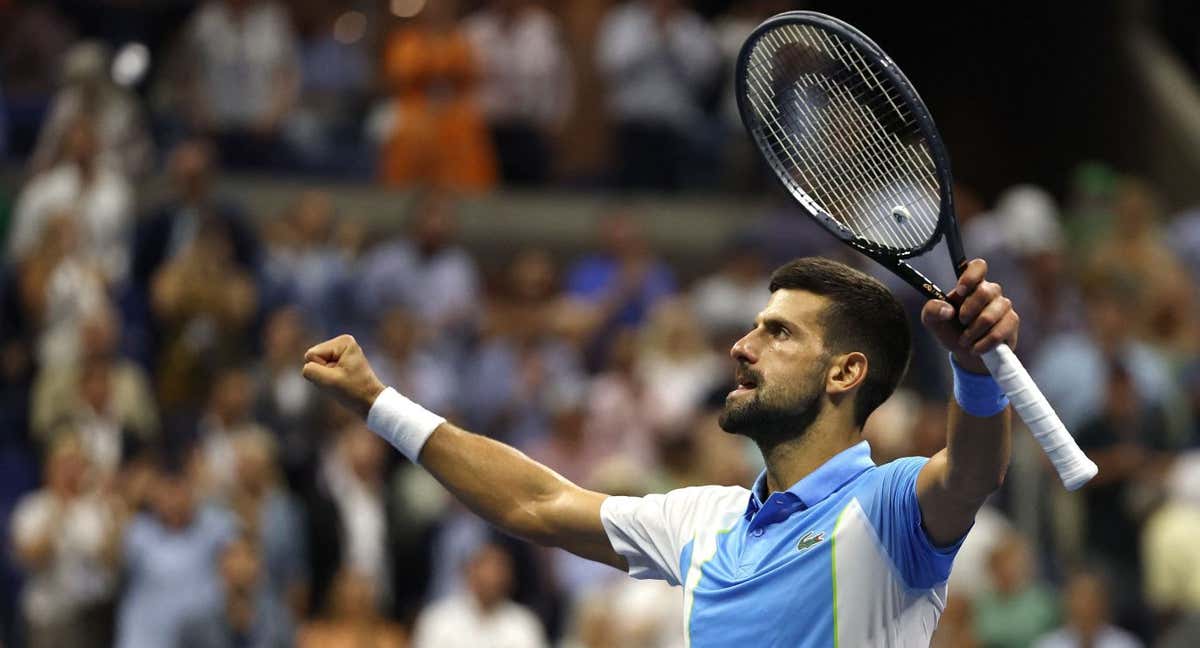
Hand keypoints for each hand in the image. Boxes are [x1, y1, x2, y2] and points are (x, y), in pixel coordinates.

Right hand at [301, 335, 386, 418]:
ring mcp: (340, 352)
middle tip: (340, 381)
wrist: (371, 402)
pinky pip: (320, 370)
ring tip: (341, 382)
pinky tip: (341, 382)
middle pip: (313, 357)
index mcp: (343, 342)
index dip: (322, 370)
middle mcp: (342, 343)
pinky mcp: (339, 361)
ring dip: (325, 377)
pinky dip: (327, 378)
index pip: (312, 354)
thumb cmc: (353, 391)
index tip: (340, 377)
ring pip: (315, 365)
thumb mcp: (328, 381)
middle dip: (323, 372)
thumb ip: (310, 370)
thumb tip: (306, 366)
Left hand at [920, 259, 1018, 373]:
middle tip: (961, 323)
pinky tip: (976, 348)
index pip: (978, 267)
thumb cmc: (950, 330)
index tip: (960, 292)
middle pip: (984, 292)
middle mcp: (990, 291)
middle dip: (967, 312)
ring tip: (965, 341)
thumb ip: (932, 310)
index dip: (970, 277)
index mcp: (971, 285)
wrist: (966, 352)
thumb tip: (948, 310)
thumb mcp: (932, 320)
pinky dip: (983, 344)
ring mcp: (1003, 305)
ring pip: (990, 316)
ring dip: (973, 332)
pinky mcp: (1012, 322)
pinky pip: (998, 332)